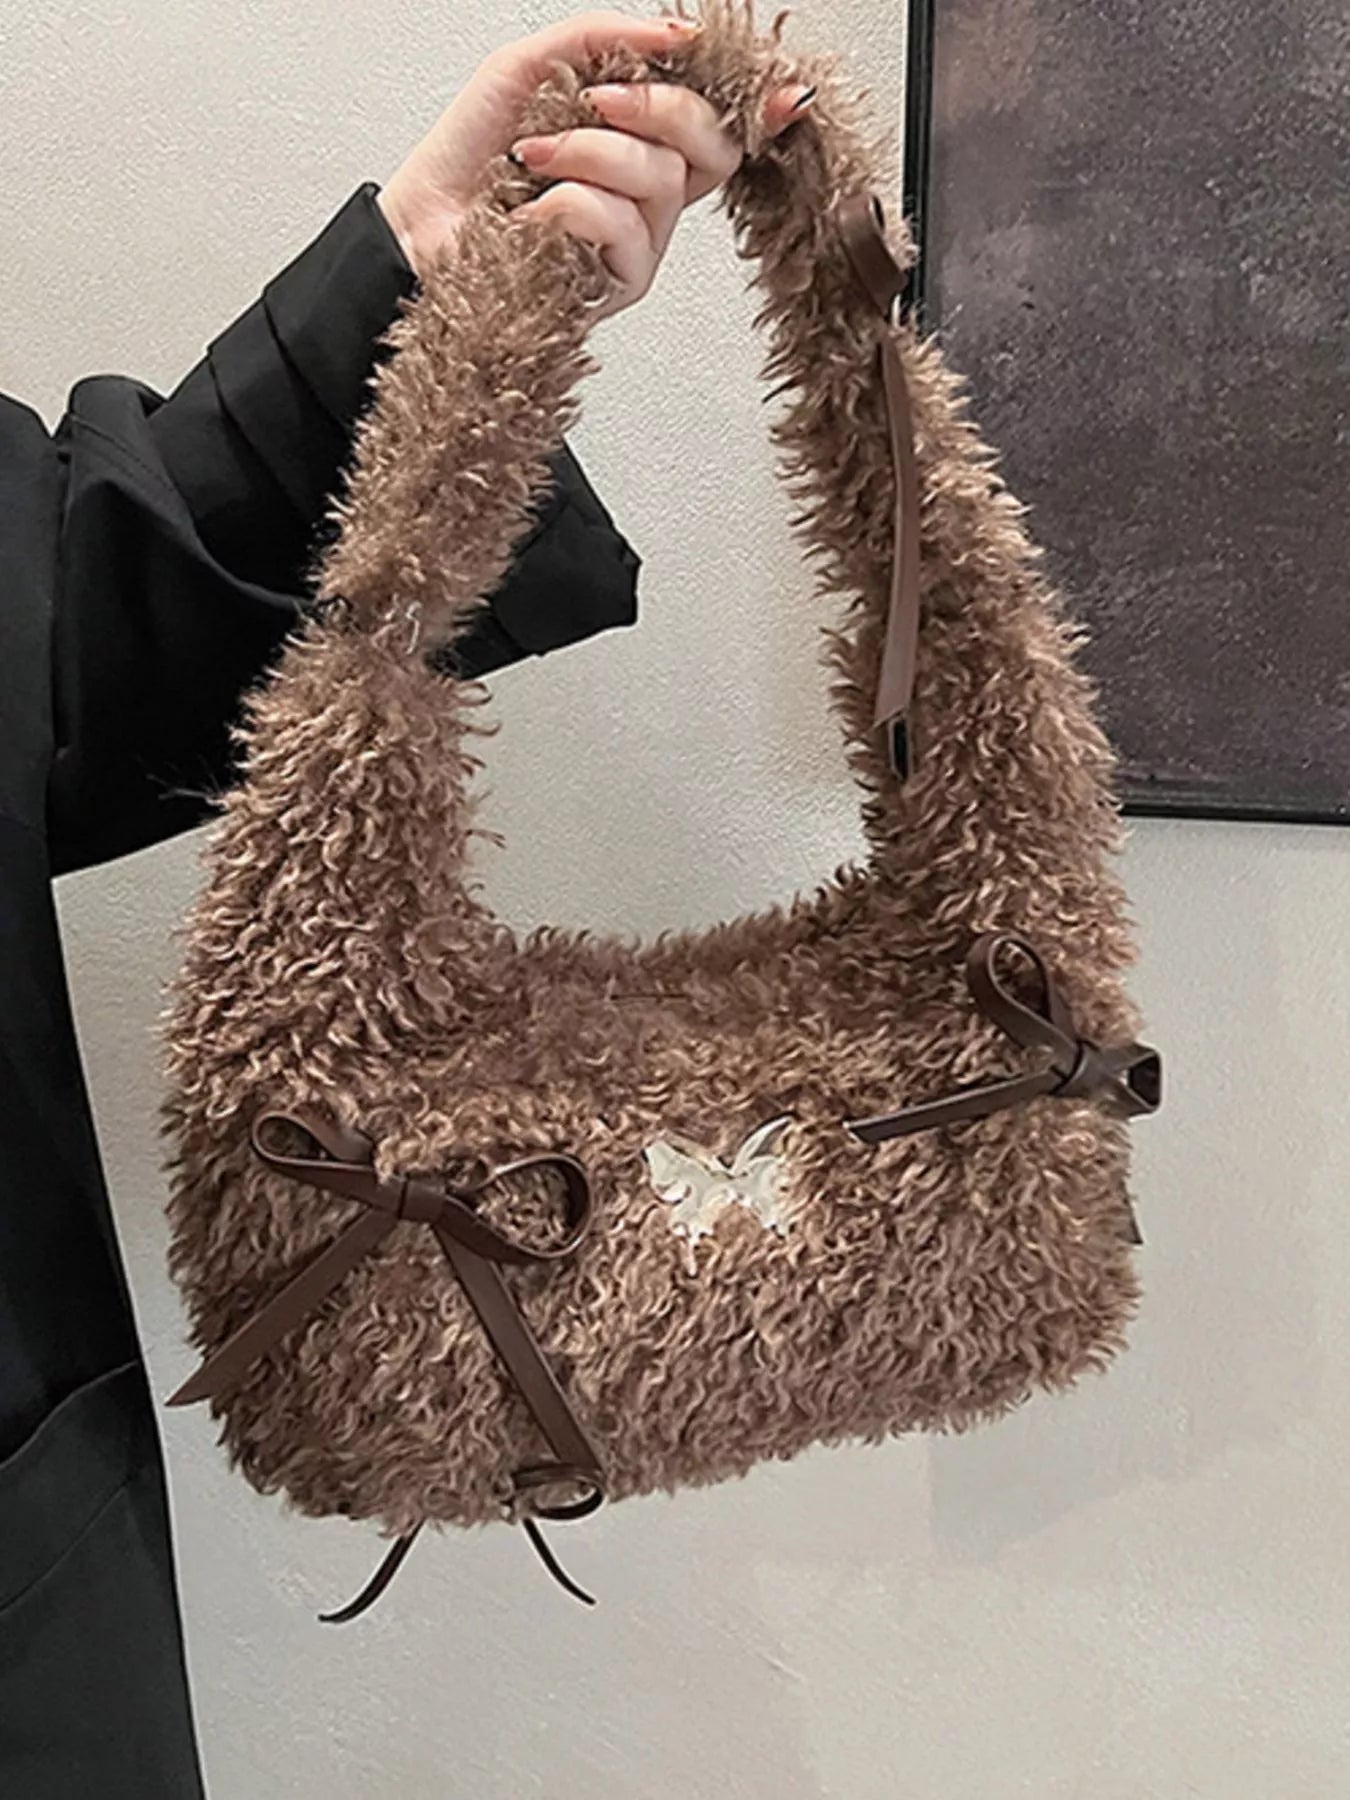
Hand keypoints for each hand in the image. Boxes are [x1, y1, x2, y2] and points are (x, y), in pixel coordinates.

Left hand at [377, 11, 812, 319]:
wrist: (421, 224)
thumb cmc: (468, 158)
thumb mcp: (533, 65)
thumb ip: (605, 38)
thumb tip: (676, 34)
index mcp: (644, 142)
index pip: (721, 122)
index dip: (758, 106)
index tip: (783, 94)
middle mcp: (653, 196)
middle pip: (710, 144)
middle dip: (656, 107)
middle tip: (596, 99)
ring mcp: (642, 242)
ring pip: (660, 180)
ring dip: (588, 153)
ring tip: (534, 156)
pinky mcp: (617, 283)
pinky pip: (618, 223)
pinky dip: (566, 203)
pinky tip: (531, 210)